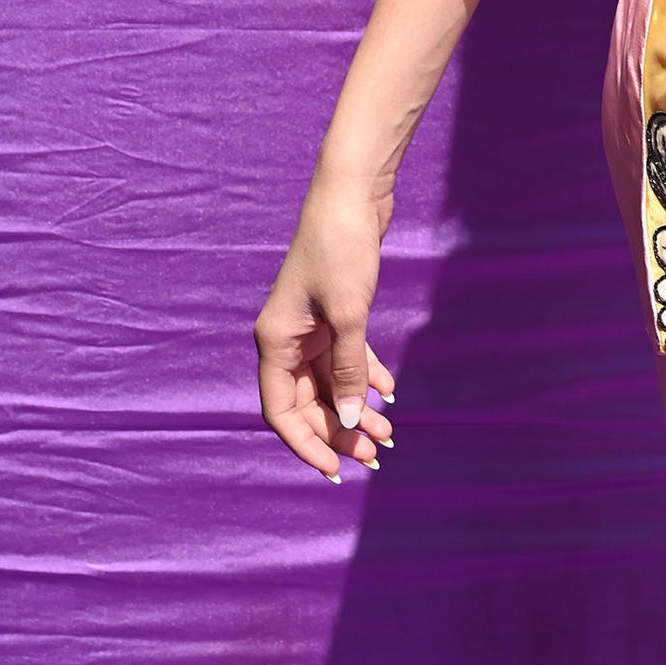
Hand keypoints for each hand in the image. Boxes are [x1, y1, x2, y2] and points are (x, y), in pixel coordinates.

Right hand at [255, 168, 398, 477]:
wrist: (353, 194)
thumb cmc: (342, 248)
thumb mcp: (349, 314)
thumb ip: (348, 369)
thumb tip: (348, 421)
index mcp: (276, 342)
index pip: (280, 412)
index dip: (306, 444)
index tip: (334, 470)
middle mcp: (287, 338)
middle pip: (308, 402)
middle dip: (340, 431)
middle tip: (376, 455)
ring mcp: (310, 326)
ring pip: (330, 382)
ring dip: (356, 408)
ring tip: (388, 434)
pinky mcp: (334, 312)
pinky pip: (345, 358)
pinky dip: (365, 376)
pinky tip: (389, 392)